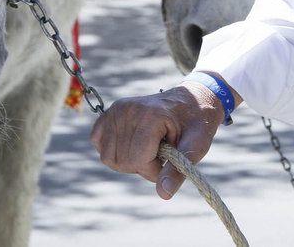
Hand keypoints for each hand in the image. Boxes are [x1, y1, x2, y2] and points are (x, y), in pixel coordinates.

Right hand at [90, 83, 223, 198]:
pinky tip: (131, 143)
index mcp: (150, 115)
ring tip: (148, 147)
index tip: (169, 159)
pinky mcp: (108, 112)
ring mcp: (116, 109)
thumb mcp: (196, 145)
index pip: (137, 161)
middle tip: (160, 152)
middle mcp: (128, 109)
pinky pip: (97, 141)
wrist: (191, 99)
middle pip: (122, 162)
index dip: (154, 170)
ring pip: (108, 157)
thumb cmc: (196, 122)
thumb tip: (163, 194)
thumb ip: (179, 169)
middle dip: (143, 166)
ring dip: (128, 160)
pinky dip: (113, 149)